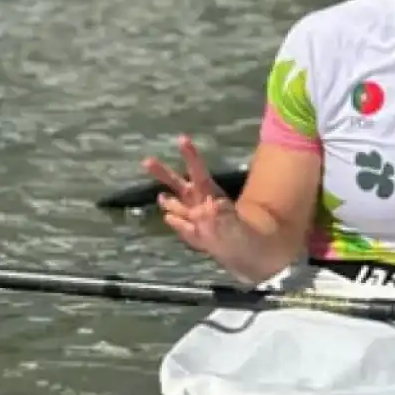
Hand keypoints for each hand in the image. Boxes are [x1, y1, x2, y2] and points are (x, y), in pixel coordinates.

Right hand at [142, 136, 243, 261]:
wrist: (248, 255)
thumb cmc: (247, 238)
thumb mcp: (238, 230)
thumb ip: (223, 219)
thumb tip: (209, 207)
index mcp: (211, 195)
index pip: (199, 173)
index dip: (191, 156)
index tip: (182, 139)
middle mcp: (200, 204)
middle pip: (180, 186)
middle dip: (163, 174)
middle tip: (146, 161)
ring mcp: (196, 219)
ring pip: (176, 207)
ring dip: (167, 201)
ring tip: (161, 197)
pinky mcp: (194, 234)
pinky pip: (182, 227)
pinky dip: (178, 224)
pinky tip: (171, 219)